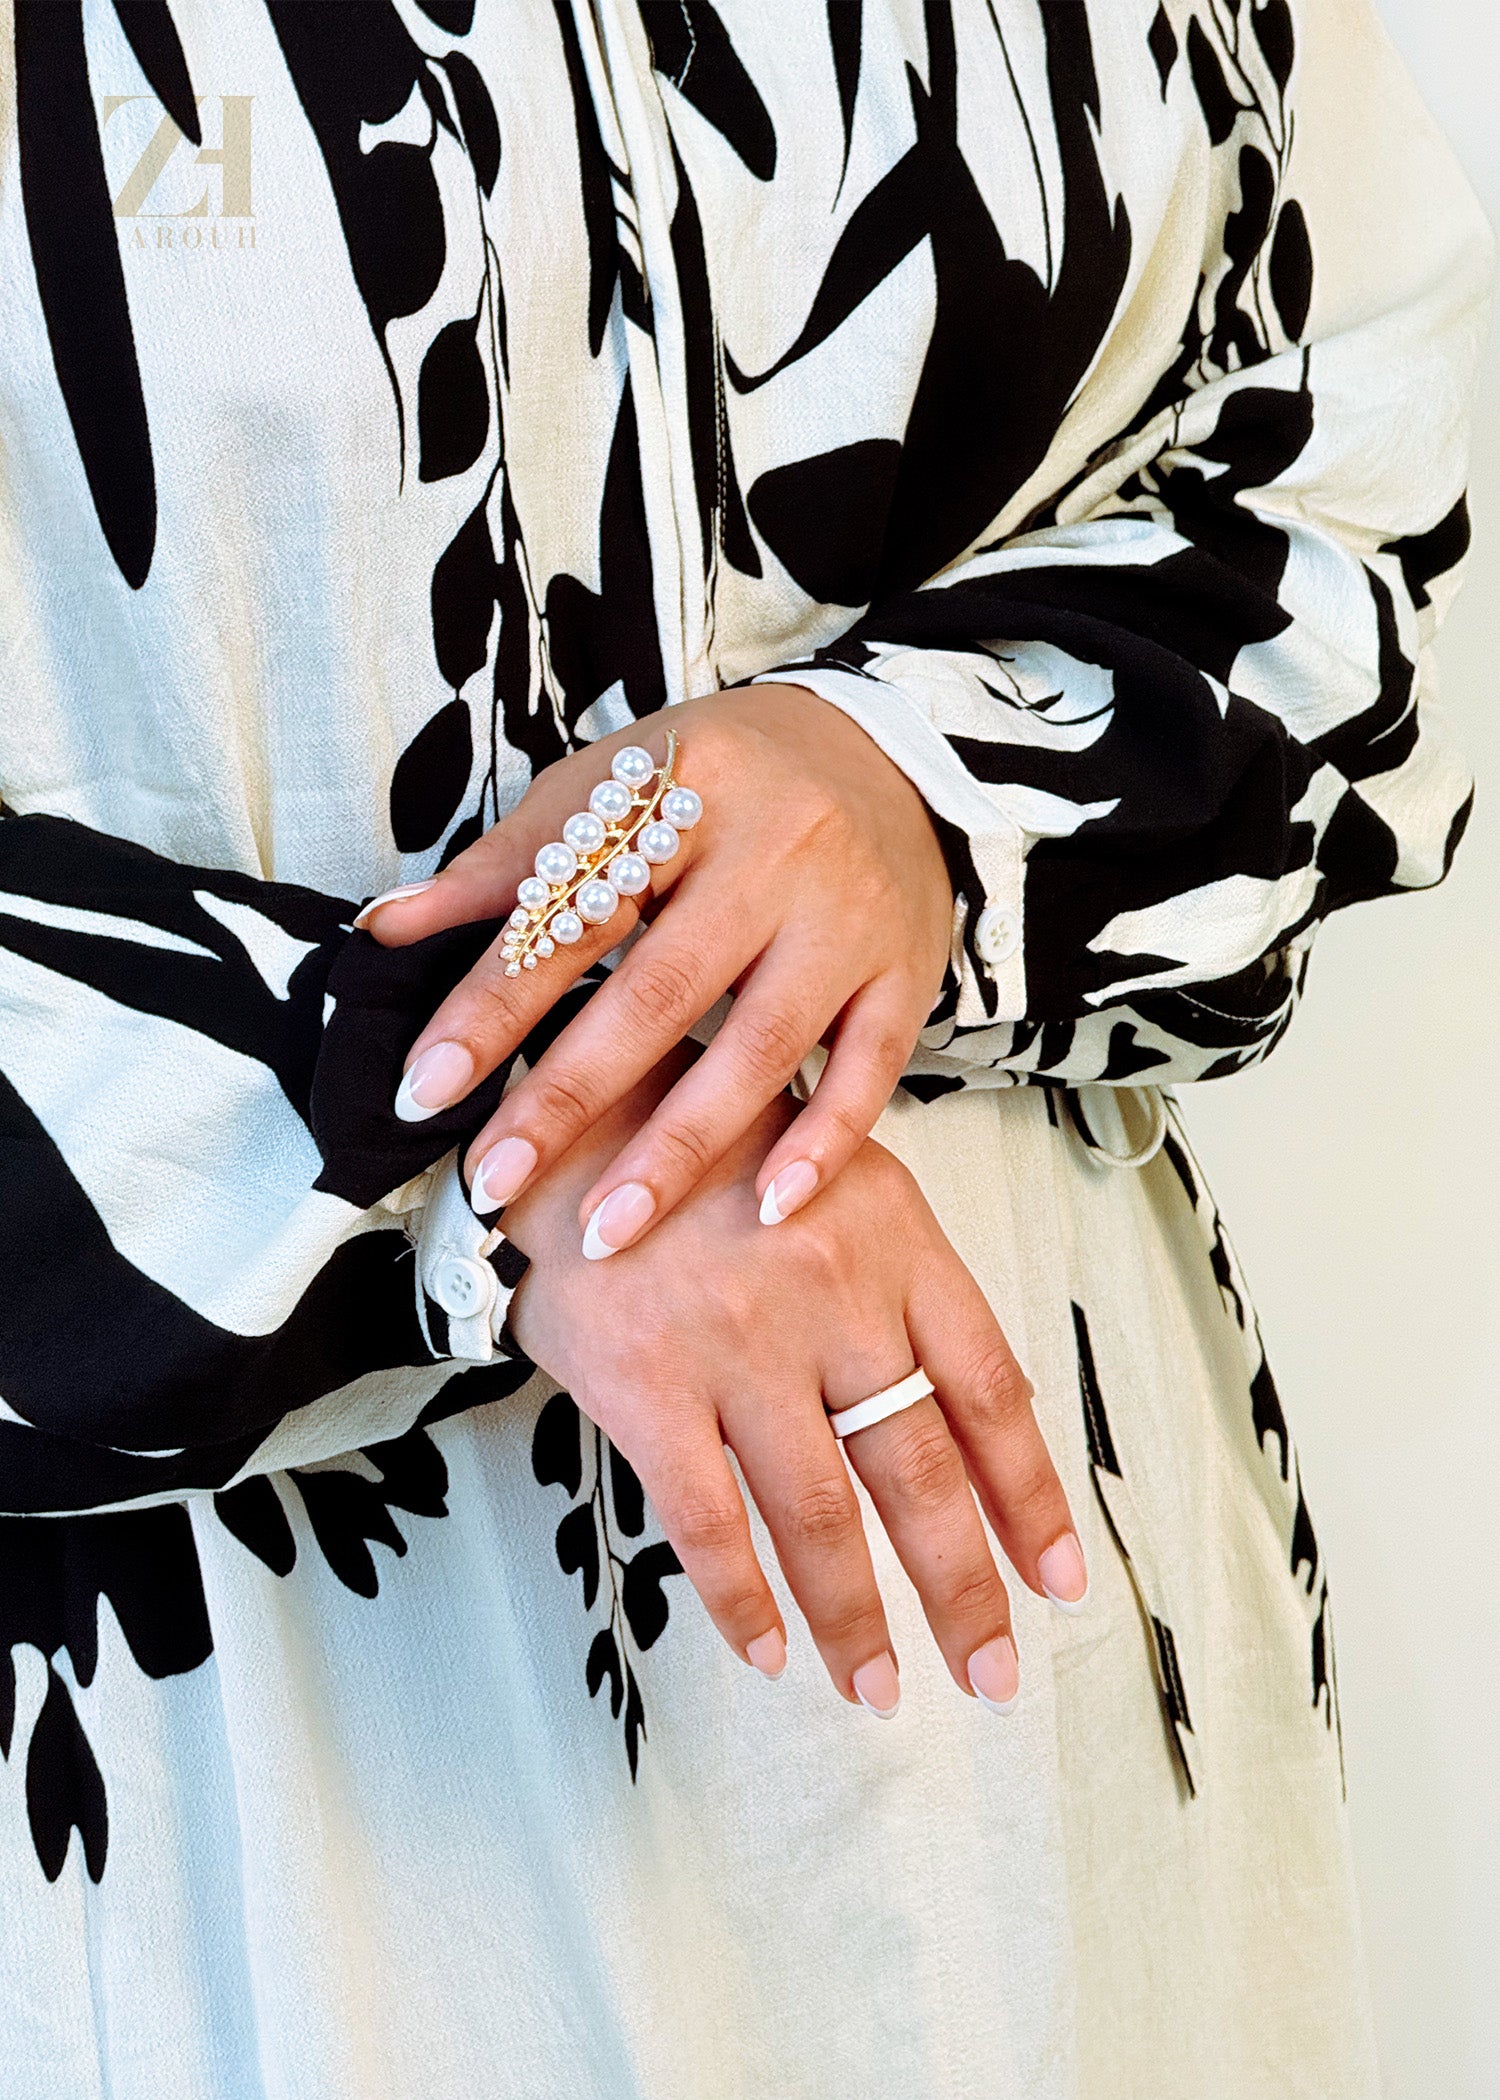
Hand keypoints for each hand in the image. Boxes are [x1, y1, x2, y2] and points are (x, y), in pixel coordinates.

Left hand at [360, 686, 952, 1254]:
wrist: (883, 752)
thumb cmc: (723, 776)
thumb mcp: (613, 784)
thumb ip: (508, 865)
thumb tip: (386, 930)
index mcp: (683, 786)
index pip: (571, 911)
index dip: (492, 1006)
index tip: (425, 1090)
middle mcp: (774, 849)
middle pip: (659, 991)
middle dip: (568, 1099)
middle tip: (494, 1183)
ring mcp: (848, 916)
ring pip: (757, 1047)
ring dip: (678, 1151)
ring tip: (605, 1233)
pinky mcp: (905, 971)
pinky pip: (865, 1071)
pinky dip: (820, 1145)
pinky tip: (765, 1210)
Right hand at [501, 1067, 1086, 1715]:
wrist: (567, 1120)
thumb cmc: (715, 1150)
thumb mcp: (839, 1174)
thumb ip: (906, 1282)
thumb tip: (978, 1418)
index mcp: (895, 1241)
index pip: (990, 1392)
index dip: (1030, 1498)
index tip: (1058, 1580)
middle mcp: (830, 1296)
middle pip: (919, 1472)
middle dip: (963, 1592)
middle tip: (992, 1676)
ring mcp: (737, 1346)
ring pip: (821, 1515)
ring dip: (857, 1620)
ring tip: (880, 1687)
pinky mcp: (646, 1385)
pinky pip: (706, 1521)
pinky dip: (742, 1600)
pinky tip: (769, 1651)